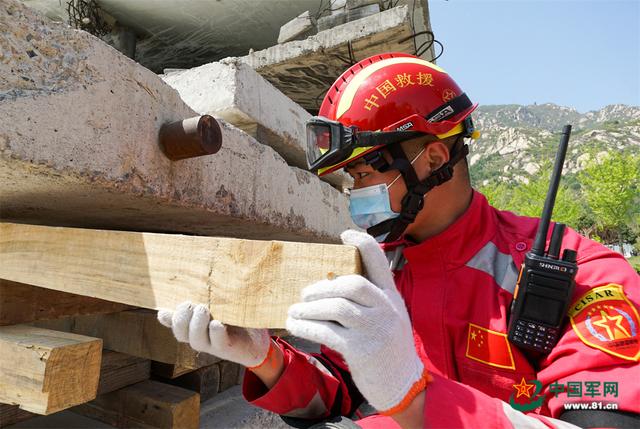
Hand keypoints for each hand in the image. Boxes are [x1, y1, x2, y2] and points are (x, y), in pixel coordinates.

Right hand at [158, 302, 270, 367]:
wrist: (258, 339)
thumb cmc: (235, 317)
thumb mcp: (219, 305)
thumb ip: (205, 296)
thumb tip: (195, 279)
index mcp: (194, 326)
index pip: (174, 323)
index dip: (168, 318)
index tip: (166, 309)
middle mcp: (199, 337)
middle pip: (181, 332)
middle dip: (181, 318)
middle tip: (191, 304)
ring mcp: (212, 344)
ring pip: (196, 340)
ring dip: (197, 324)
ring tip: (203, 310)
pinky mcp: (228, 348)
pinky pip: (218, 342)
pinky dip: (216, 333)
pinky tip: (216, 323)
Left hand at [286, 230, 428, 414]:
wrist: (403, 385)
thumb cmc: (389, 349)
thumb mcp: (390, 317)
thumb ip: (372, 300)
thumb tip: (334, 284)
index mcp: (392, 296)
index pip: (379, 260)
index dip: (362, 243)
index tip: (345, 234)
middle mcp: (386, 309)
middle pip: (350, 284)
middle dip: (322, 287)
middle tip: (304, 295)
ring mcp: (375, 329)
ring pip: (336, 307)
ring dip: (309, 308)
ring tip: (294, 312)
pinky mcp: (362, 350)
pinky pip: (327, 332)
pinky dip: (307, 327)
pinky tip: (295, 327)